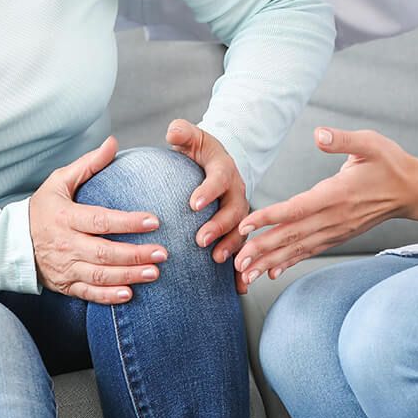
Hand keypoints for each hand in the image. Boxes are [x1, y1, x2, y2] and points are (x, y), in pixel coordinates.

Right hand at [28, 136, 168, 303]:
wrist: (13, 243)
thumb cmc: (42, 208)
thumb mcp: (59, 181)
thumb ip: (88, 164)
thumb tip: (112, 143)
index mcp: (65, 217)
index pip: (100, 220)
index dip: (127, 222)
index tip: (153, 220)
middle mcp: (65, 244)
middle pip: (104, 252)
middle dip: (135, 254)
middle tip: (162, 252)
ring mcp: (65, 267)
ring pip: (99, 275)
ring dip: (128, 275)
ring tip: (154, 272)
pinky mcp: (65, 285)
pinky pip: (88, 294)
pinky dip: (108, 296)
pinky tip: (129, 294)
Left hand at [166, 119, 250, 292]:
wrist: (220, 164)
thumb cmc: (200, 152)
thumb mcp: (193, 137)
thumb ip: (183, 133)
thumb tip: (172, 130)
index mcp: (224, 170)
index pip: (218, 179)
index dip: (208, 191)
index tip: (192, 203)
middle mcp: (237, 193)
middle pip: (234, 211)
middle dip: (219, 226)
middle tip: (200, 240)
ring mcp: (241, 213)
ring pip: (243, 233)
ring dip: (233, 248)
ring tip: (218, 262)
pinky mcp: (240, 230)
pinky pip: (245, 249)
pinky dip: (244, 268)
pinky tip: (239, 286)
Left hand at [235, 127, 417, 285]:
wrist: (414, 191)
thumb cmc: (390, 163)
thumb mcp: (370, 143)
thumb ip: (342, 139)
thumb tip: (319, 133)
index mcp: (337, 194)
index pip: (298, 208)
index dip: (271, 217)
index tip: (246, 225)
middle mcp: (334, 217)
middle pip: (292, 235)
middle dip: (262, 249)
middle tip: (236, 261)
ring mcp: (337, 230)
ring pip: (299, 248)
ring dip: (271, 261)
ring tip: (245, 274)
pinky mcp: (339, 235)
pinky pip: (310, 250)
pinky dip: (289, 261)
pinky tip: (272, 271)